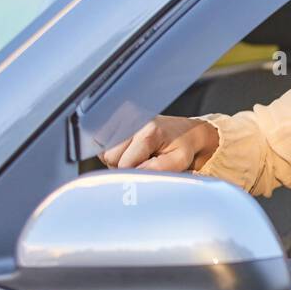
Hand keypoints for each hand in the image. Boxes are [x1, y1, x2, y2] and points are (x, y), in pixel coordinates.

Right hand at [98, 115, 218, 172]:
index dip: (135, 172)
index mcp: (148, 131)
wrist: (187, 131)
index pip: (124, 164)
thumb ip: (157, 169)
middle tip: (144, 161)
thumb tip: (134, 172)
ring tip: (139, 154)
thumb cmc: (183, 147)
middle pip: (110, 157)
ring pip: (104, 152)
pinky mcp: (116, 118)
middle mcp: (132, 119)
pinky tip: (131, 149)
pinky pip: (103, 144)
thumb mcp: (179, 161)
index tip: (149, 168)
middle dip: (125, 165)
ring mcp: (122, 117)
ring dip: (119, 158)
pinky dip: (115, 151)